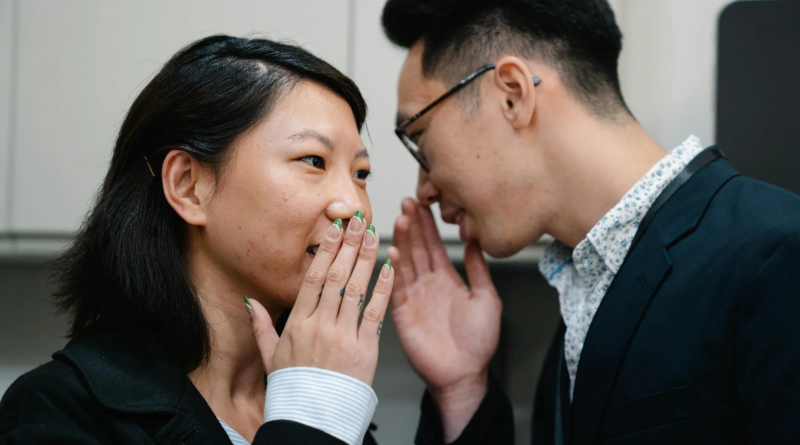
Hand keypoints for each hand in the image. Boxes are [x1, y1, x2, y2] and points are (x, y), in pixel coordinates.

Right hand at [246, 215, 394, 385]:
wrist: (313, 419)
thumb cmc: (294, 388)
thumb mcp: (270, 356)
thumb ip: (261, 326)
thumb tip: (249, 302)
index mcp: (297, 324)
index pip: (313, 278)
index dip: (326, 250)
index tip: (334, 228)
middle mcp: (320, 325)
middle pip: (335, 277)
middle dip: (348, 245)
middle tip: (358, 220)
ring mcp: (343, 336)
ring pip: (355, 289)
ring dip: (365, 259)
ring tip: (373, 234)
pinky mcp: (365, 349)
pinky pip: (375, 313)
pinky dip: (383, 288)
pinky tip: (389, 268)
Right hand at [391, 199, 501, 440]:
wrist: (464, 374)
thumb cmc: (477, 342)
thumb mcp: (487, 299)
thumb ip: (478, 270)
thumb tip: (474, 243)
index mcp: (446, 279)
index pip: (433, 246)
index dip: (427, 225)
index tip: (421, 203)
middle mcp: (427, 284)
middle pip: (416, 248)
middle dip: (411, 225)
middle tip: (406, 202)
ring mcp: (413, 297)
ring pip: (405, 262)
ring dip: (402, 240)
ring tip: (400, 218)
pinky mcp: (402, 312)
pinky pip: (395, 286)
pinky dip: (393, 269)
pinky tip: (392, 251)